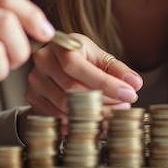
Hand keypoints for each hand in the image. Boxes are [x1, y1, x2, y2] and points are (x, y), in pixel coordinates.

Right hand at [25, 34, 142, 121]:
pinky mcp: (32, 97)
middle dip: (103, 101)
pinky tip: (95, 119)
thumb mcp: (100, 57)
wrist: (56, 61)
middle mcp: (43, 61)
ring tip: (114, 112)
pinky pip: (56, 117)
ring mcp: (35, 80)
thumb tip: (135, 83)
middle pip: (72, 90)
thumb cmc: (82, 57)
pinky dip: (78, 122)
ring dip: (93, 114)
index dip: (106, 83)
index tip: (130, 94)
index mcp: (61, 45)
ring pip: (64, 107)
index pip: (79, 67)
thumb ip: (118, 70)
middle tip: (125, 105)